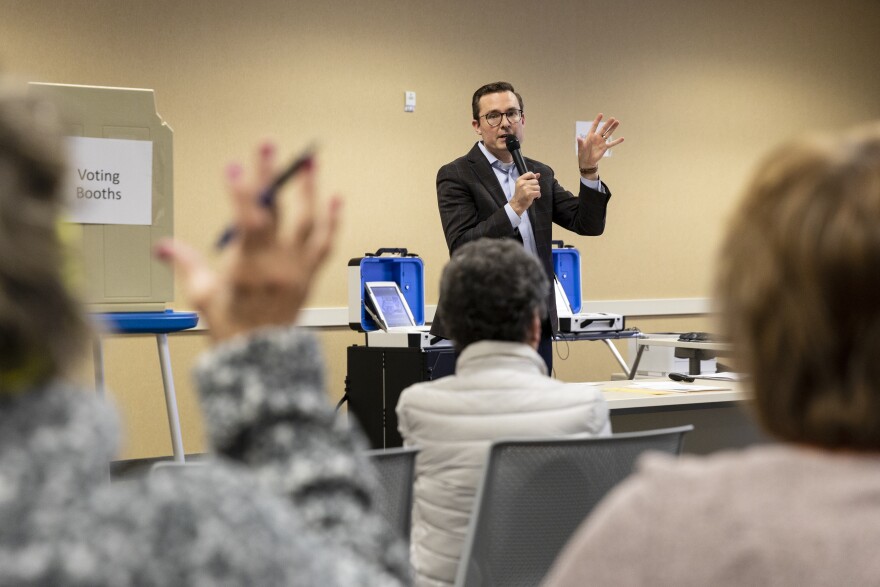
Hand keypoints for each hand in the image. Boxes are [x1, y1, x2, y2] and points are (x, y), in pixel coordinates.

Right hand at [155, 142, 340, 341]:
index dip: (240, 194)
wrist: (261, 358)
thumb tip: (161, 246)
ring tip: (309, 163)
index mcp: (249, 268)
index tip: (233, 168)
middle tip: (267, 145)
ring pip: (309, 222)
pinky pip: (326, 243)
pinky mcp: (310, 273)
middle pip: (276, 212)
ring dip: (309, 190)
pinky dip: (332, 220)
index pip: (247, 222)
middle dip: (270, 177)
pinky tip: (335, 199)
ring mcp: (298, 268)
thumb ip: (184, 263)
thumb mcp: (202, 295)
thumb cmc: (232, 327)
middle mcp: (278, 265)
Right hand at [510, 171, 541, 214]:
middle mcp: (522, 183)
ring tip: (532, 194)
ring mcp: (526, 188)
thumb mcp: (522, 185)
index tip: (533, 182)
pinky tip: (535, 197)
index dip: (534, 177)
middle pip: (536, 181)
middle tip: (531, 190)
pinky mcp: (529, 194)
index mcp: (520, 179)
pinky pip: (538, 192)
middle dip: (535, 186)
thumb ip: (530, 179)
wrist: (516, 204)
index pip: (530, 173)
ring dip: (537, 191)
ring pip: (538, 187)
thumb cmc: (520, 194)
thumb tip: (538, 174)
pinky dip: (538, 195)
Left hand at [577, 113, 623, 178]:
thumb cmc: (582, 154)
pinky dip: (617, 141)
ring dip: (613, 128)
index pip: (594, 126)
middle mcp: (597, 137)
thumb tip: (578, 137)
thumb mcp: (581, 148)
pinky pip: (612, 144)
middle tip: (613, 118)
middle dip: (608, 123)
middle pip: (603, 129)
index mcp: (590, 136)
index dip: (597, 120)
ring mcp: (601, 142)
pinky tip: (622, 138)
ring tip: (617, 122)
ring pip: (608, 134)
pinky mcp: (605, 147)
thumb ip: (580, 142)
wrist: (587, 162)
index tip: (601, 114)